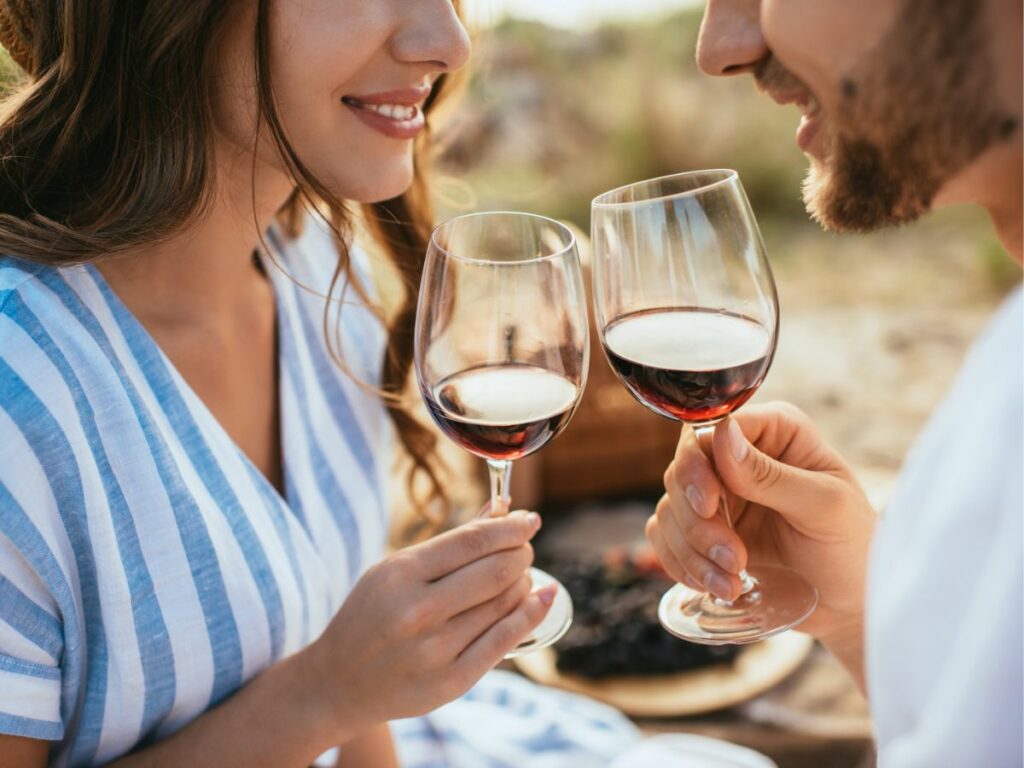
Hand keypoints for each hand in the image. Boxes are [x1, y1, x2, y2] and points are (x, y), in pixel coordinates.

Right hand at [302, 504, 552, 735]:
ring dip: (524, 581)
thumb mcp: (395, 570)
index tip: (530, 519)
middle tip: (526, 546)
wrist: (338, 683)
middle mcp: (418, 611)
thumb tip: (503, 508)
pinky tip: (543, 596)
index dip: (510, 527)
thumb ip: (451, 542)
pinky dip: (532, 613)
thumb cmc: (371, 615)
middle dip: (522, 552)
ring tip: (521, 573)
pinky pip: (506, 640)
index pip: (473, 541)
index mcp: (400, 575)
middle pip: (496, 571)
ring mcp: (435, 650)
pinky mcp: (451, 681)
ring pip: (504, 603)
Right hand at [647, 402, 875, 644]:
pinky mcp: (704, 530)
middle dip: (698, 522)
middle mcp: (738, 457)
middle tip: (734, 559)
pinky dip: (681, 564)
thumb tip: (721, 434)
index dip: (697, 465)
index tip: (709, 506)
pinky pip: (665, 538)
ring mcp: (718, 494)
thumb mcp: (822, 507)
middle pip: (681, 471)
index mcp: (773, 432)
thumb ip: (771, 474)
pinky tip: (716, 586)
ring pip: (670, 508)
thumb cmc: (852, 547)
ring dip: (692, 550)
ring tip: (731, 583)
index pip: (708, 429)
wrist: (849, 604)